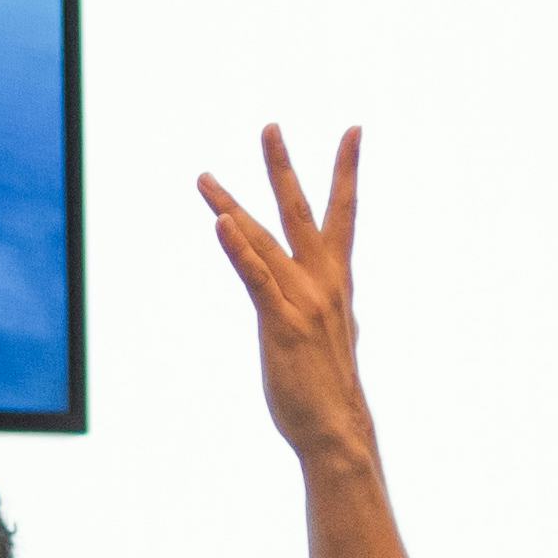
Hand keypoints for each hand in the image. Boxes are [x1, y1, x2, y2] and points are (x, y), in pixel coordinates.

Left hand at [200, 124, 378, 474]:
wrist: (337, 429)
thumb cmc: (327, 390)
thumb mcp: (327, 337)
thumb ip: (321, 309)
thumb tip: (325, 304)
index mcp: (335, 283)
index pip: (341, 215)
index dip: (346, 171)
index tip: (353, 131)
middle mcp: (322, 283)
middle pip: (300, 212)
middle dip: (282, 168)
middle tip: (269, 127)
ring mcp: (303, 301)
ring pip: (263, 240)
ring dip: (230, 207)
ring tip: (204, 178)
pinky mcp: (282, 323)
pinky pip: (256, 278)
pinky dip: (238, 249)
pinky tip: (221, 223)